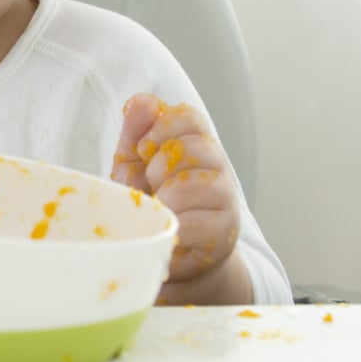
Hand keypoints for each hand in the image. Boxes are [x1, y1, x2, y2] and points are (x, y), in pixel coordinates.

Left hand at [111, 94, 250, 305]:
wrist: (174, 260)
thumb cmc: (154, 209)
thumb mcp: (135, 168)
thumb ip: (136, 134)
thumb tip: (140, 101)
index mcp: (196, 146)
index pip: (189, 117)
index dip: (162, 128)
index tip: (144, 150)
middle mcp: (218, 169)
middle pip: (194, 146)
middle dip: (160, 167)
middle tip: (153, 188)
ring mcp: (226, 201)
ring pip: (195, 183)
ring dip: (167, 198)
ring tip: (161, 210)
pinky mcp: (224, 234)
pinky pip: (197, 222)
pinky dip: (175, 226)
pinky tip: (170, 229)